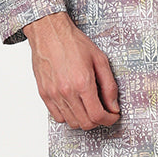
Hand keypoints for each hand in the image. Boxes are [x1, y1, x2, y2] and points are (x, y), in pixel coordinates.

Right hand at [23, 12, 121, 129]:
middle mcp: (66, 92)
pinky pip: (57, 117)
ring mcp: (53, 94)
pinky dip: (68, 116)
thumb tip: (113, 107)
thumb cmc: (74, 43)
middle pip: (85, 123)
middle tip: (104, 112)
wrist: (49, 33)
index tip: (113, 116)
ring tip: (89, 108)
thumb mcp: (100, 60)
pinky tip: (75, 105)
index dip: (109, 119)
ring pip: (71, 122)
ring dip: (84, 120)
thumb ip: (109, 86)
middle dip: (98, 121)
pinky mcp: (44, 94)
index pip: (97, 115)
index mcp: (82, 83)